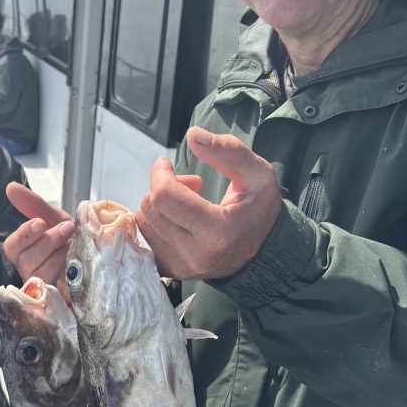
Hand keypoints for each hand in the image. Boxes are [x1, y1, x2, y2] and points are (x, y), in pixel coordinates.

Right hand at [4, 182, 74, 290]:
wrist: (98, 252)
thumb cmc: (71, 236)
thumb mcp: (55, 218)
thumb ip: (33, 205)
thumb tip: (10, 187)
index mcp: (26, 251)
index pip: (12, 246)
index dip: (24, 234)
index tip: (40, 222)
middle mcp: (30, 269)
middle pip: (25, 261)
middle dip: (46, 242)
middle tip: (66, 227)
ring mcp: (44, 285)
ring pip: (40, 273)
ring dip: (57, 255)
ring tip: (73, 242)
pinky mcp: (58, 295)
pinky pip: (55, 286)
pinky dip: (65, 270)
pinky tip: (76, 260)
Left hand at [136, 127, 281, 280]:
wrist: (263, 252)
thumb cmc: (259, 209)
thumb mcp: (257, 174)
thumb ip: (228, 151)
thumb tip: (193, 135)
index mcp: (218, 231)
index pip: (164, 196)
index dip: (160, 173)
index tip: (167, 163)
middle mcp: (196, 254)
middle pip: (150, 207)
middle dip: (162, 187)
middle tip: (188, 185)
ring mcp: (181, 266)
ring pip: (143, 222)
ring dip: (158, 204)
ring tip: (185, 203)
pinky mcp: (171, 270)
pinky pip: (144, 239)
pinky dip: (154, 222)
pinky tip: (174, 219)